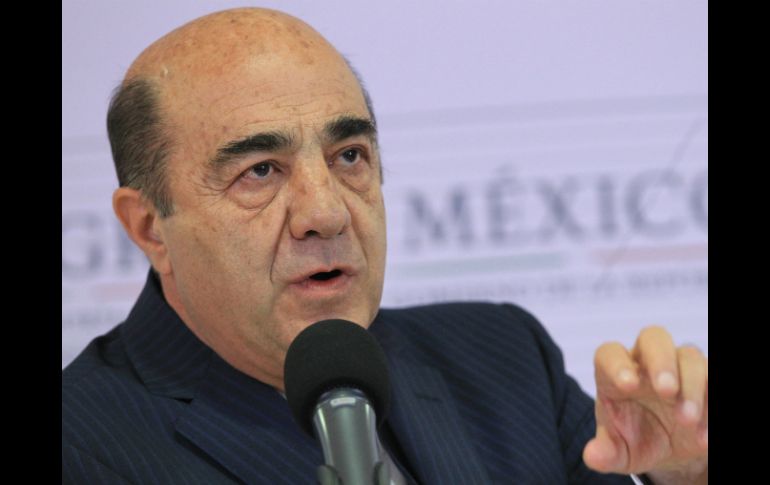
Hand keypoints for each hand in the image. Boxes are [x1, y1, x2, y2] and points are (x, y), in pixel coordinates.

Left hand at [582, 326, 707, 484]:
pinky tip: (704, 435)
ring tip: (687, 420)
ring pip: (689, 356)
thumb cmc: (634, 439)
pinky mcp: (705, 380)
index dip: (617, 364)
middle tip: (667, 391)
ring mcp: (679, 367)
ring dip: (691, 386)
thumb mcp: (618, 452)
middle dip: (661, 361)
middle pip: (653, 338)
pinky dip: (711, 403)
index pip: (610, 353)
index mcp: (615, 372)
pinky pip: (713, 378)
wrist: (668, 447)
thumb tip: (593, 456)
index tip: (627, 386)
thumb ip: (604, 452)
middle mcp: (646, 362)